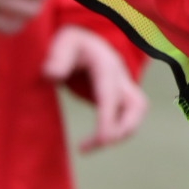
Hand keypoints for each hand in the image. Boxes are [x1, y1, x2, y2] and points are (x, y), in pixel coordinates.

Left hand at [43, 25, 148, 151]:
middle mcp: (120, 76)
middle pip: (137, 105)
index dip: (109, 118)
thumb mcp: (62, 43)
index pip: (111, 94)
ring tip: (87, 147)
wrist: (83, 40)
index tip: (103, 140)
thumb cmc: (70, 43)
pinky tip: (89, 142)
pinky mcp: (119, 97)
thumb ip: (57, 57)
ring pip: (136, 113)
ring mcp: (122, 87)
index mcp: (106, 63)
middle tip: (95, 145)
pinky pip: (126, 118)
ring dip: (121, 133)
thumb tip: (52, 75)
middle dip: (123, 129)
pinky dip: (114, 132)